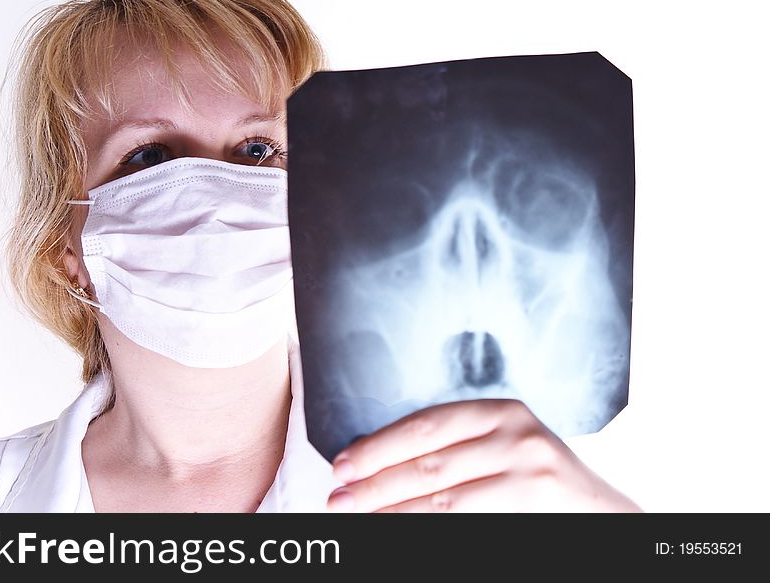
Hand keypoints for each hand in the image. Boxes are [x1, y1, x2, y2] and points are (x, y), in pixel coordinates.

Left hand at [326, 399, 641, 511]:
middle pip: (427, 461)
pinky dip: (422, 527)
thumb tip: (379, 464)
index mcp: (499, 409)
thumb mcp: (503, 445)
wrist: (601, 512)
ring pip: (441, 496)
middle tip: (338, 499)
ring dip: (390, 510)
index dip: (378, 446)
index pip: (424, 426)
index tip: (342, 465)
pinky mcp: (533, 500)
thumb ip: (456, 444)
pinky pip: (461, 519)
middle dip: (375, 482)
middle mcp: (515, 432)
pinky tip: (395, 529)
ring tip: (356, 518)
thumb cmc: (540, 479)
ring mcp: (527, 467)